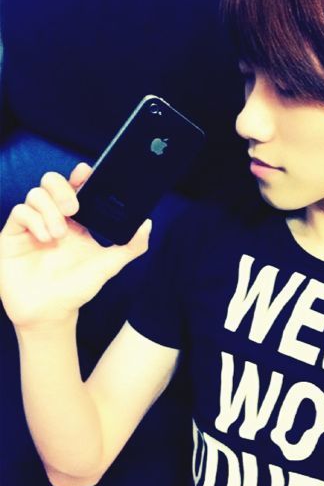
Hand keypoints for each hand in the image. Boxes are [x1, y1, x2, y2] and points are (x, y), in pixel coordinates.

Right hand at [0, 163, 150, 328]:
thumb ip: (131, 246)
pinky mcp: (13, 235)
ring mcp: (32, 226)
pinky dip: (34, 220)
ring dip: (49, 210)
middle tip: (73, 208)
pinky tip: (45, 238)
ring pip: (35, 194)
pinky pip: (19, 212)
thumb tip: (148, 224)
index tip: (86, 172)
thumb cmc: (76, 288)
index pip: (75, 188)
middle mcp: (53, 218)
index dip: (79, 176)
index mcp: (75, 221)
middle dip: (61, 187)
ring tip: (59, 235)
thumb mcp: (108, 265)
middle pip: (50, 182)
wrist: (51, 313)